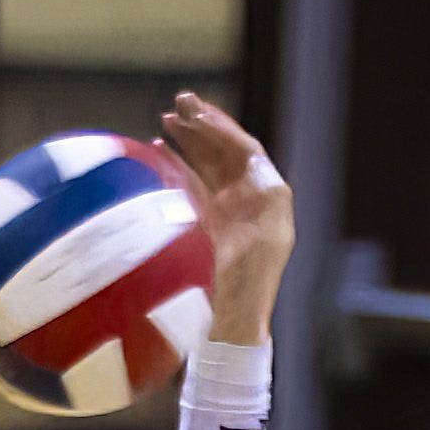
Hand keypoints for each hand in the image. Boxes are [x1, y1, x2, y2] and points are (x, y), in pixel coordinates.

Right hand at [159, 92, 293, 344]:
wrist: (231, 327)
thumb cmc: (244, 290)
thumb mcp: (257, 238)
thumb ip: (255, 197)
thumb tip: (250, 160)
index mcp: (269, 199)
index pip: (245, 150)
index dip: (221, 128)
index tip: (194, 112)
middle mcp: (251, 200)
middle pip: (227, 152)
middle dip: (204, 125)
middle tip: (178, 102)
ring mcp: (229, 212)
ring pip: (209, 166)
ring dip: (189, 141)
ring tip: (166, 119)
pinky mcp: (210, 226)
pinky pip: (195, 187)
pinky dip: (179, 168)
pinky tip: (160, 151)